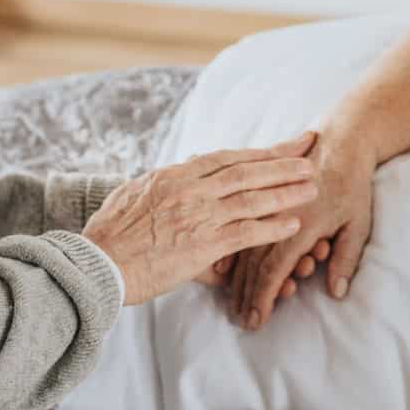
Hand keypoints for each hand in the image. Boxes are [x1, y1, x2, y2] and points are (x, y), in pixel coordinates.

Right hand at [82, 134, 317, 305]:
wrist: (96, 264)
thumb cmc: (110, 234)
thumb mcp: (135, 194)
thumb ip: (165, 182)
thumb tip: (185, 168)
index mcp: (175, 175)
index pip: (227, 157)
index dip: (260, 151)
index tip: (284, 145)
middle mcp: (190, 189)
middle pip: (246, 170)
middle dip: (282, 163)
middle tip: (311, 155)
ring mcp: (198, 216)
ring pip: (252, 198)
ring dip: (286, 191)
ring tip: (312, 187)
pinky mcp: (202, 246)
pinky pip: (246, 233)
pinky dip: (272, 227)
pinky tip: (294, 224)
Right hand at [228, 124, 377, 328]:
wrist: (342, 141)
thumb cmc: (352, 186)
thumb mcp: (357, 224)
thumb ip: (344, 259)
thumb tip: (336, 292)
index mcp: (302, 223)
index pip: (274, 268)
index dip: (263, 297)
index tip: (256, 319)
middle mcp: (279, 215)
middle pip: (253, 263)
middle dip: (247, 295)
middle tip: (243, 321)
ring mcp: (269, 205)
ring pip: (245, 247)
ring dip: (239, 279)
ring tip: (236, 305)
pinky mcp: (265, 199)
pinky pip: (241, 227)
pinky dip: (233, 252)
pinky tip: (223, 271)